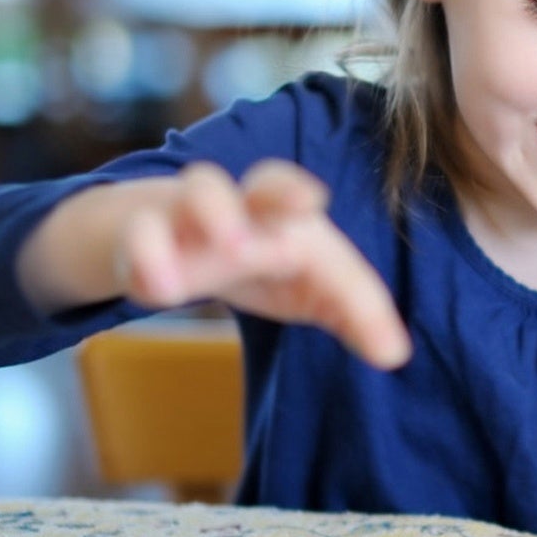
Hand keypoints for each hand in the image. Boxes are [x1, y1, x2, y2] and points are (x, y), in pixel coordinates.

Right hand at [114, 160, 411, 369]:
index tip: (341, 253)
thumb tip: (395, 356)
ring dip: (218, 212)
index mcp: (293, 218)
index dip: (350, 274)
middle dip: (287, 188)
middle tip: (309, 202)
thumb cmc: (259, 258)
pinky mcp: (143, 233)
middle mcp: (248, 206)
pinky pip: (141, 233)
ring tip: (232, 247)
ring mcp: (193, 214)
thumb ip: (353, 314)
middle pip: (269, 180)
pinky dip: (149, 253)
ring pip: (203, 190)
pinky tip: (158, 289)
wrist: (166, 232)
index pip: (328, 238)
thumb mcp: (307, 285)